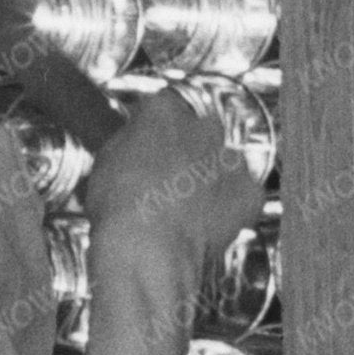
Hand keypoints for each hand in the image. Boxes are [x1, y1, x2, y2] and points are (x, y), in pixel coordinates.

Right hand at [86, 88, 265, 267]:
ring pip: (223, 161)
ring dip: (209, 176)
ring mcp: (231, 159)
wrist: (149, 248)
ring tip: (184, 206)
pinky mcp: (249, 191)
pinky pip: (243, 193)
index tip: (147, 145)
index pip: (163, 106)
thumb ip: (128, 143)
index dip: (154, 129)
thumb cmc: (120, 209)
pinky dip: (229, 205)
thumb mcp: (104, 163)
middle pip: (199, 130)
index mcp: (164, 112)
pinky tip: (206, 221)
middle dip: (186, 149)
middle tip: (165, 178)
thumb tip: (133, 143)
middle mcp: (203, 127)